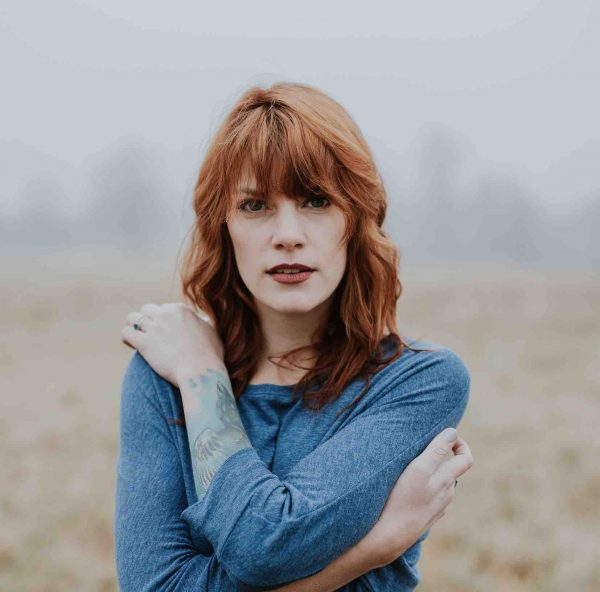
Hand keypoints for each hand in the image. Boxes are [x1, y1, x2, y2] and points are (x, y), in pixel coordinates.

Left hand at [121, 302, 223, 386]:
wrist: (201, 373)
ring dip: (134, 326)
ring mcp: (155, 328)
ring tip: (137, 336)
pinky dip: (128, 337)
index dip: (163, 319)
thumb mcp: (212, 332)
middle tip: (150, 333)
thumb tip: (201, 320)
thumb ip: (203, 323)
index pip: (164, 308)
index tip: (165, 330)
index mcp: (182, 310)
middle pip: (147, 309)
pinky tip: (132, 343)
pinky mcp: (145, 343)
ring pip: (133, 318)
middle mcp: (166, 315)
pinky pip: (127, 333)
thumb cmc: (210, 357)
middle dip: (147, 320)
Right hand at [364, 429, 473, 565]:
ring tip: (415, 465)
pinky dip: (427, 488)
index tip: (446, 435)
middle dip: (444, 456)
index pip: (465, 459)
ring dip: (434, 472)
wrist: (389, 535)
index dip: (459, 444)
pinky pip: (433, 498)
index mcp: (445, 480)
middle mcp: (445, 494)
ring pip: (442, 484)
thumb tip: (453, 432)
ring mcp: (437, 508)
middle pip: (452, 470)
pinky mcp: (427, 518)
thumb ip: (437, 449)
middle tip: (429, 446)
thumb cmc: (401, 498)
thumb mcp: (418, 469)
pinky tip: (412, 488)